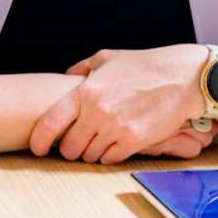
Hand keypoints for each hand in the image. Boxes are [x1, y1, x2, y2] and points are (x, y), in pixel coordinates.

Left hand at [28, 45, 207, 164]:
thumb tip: (66, 79)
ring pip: (89, 156)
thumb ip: (82, 70)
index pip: (50, 122)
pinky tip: (115, 143)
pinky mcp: (134, 141)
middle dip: (70, 148)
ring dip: (91, 151)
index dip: (39, 140)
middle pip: (69, 147)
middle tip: (76, 144)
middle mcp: (98, 111)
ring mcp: (115, 128)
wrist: (180, 78)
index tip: (37, 148)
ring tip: (100, 140)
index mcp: (87, 91)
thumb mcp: (108, 58)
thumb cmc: (145, 66)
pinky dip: (109, 155)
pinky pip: (110, 159)